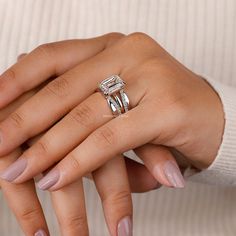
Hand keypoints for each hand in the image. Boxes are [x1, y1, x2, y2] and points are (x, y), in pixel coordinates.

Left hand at [0, 32, 214, 191]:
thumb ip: (83, 101)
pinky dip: (80, 160)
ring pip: (84, 115)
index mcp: (114, 47)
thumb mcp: (120, 98)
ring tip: (19, 173)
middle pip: (63, 89)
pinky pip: (111, 137)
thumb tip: (38, 121)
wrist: (216, 117)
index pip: (54, 57)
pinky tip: (56, 178)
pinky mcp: (166, 108)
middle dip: (23, 121)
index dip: (17, 79)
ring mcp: (150, 77)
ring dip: (48, 148)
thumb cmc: (163, 110)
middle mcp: (130, 53)